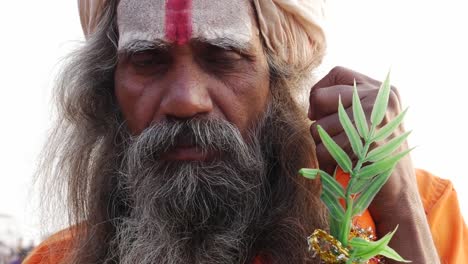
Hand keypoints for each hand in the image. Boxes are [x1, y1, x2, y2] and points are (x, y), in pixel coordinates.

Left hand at [309, 66, 438, 262]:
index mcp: (382, 90)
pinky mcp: (363, 143)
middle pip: (320, 98)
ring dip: (323, 147)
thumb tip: (312, 105)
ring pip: (317, 127)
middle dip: (319, 123)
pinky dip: (325, 163)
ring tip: (346, 156)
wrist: (399, 195)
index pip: (336, 73)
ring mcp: (373, 119)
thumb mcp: (370, 121)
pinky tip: (344, 167)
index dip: (320, 93)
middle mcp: (379, 99)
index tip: (319, 113)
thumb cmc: (375, 158)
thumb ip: (347, 105)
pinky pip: (322, 150)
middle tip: (336, 139)